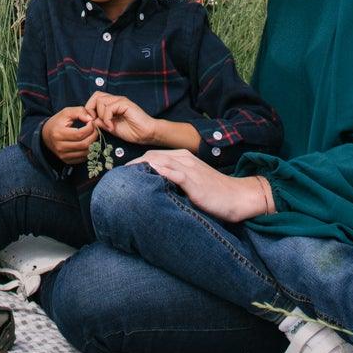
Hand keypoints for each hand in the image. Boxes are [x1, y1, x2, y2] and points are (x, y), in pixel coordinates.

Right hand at [41, 106, 97, 164]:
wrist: (46, 135)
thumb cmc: (57, 122)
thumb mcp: (66, 112)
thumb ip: (80, 112)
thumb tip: (91, 119)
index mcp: (58, 133)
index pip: (80, 134)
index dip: (90, 128)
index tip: (92, 122)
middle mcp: (60, 146)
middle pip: (84, 144)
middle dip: (94, 136)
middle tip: (95, 129)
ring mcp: (63, 155)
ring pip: (85, 153)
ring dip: (93, 144)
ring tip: (92, 135)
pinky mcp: (66, 160)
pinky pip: (83, 158)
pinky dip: (89, 151)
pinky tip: (88, 143)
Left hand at [84, 91, 159, 143]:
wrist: (146, 134)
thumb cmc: (132, 131)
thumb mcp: (111, 128)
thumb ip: (101, 122)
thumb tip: (90, 119)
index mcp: (112, 104)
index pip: (95, 98)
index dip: (89, 109)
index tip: (92, 122)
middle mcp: (115, 100)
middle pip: (96, 95)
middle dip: (91, 108)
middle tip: (95, 121)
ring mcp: (120, 100)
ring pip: (101, 101)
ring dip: (100, 115)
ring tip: (108, 126)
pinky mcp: (125, 104)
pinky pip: (109, 108)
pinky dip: (107, 119)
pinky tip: (112, 127)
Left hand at [130, 149, 272, 222]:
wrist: (238, 196)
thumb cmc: (215, 194)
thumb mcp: (192, 184)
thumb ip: (175, 182)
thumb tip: (154, 191)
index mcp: (182, 157)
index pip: (152, 156)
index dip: (135, 164)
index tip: (121, 175)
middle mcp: (183, 158)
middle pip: (149, 156)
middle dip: (131, 165)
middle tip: (115, 178)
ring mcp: (188, 167)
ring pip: (156, 161)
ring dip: (137, 168)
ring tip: (121, 179)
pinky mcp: (192, 179)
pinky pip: (170, 173)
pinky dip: (155, 173)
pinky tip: (143, 178)